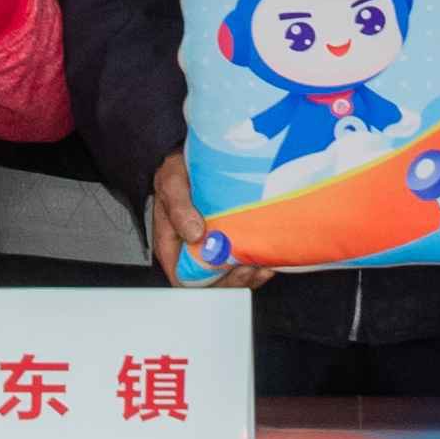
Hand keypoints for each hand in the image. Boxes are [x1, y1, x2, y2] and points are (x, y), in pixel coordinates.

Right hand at [147, 152, 264, 288]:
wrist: (192, 157)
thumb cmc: (176, 172)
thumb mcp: (172, 184)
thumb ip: (179, 209)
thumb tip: (195, 234)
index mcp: (172, 244)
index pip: (184, 278)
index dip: (206, 282)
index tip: (226, 269)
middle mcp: (192, 249)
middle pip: (211, 282)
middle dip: (233, 280)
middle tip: (250, 267)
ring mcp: (211, 246)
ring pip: (229, 274)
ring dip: (248, 275)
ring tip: (262, 264)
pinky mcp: (228, 238)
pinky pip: (241, 259)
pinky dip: (256, 262)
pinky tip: (267, 256)